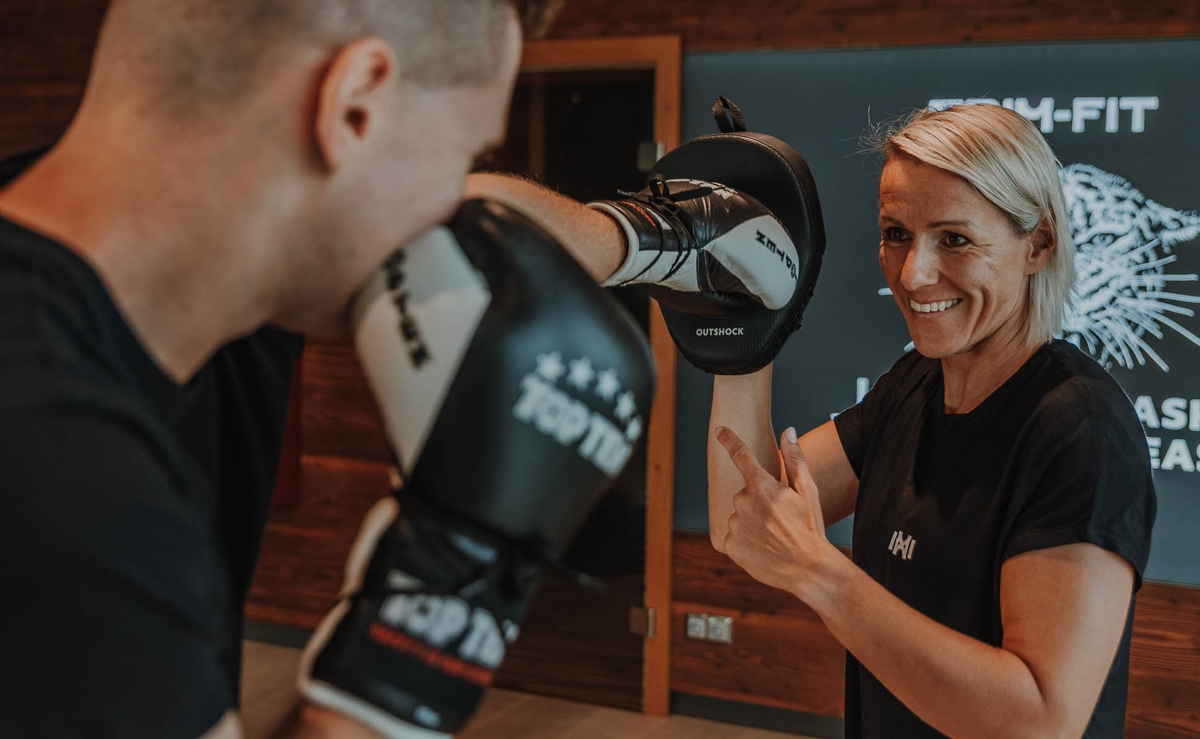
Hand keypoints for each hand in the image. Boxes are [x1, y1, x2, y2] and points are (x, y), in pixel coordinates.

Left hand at [715, 425, 837, 602]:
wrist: (808, 569)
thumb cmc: (810, 527)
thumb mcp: (807, 491)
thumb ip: (795, 458)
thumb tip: (788, 430)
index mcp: (762, 485)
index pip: (740, 455)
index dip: (728, 440)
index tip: (719, 430)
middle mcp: (743, 502)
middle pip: (745, 494)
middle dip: (758, 502)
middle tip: (780, 518)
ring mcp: (734, 524)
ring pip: (739, 516)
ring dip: (752, 521)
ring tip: (774, 536)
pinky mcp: (730, 545)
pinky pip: (734, 536)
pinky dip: (746, 540)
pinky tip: (763, 548)